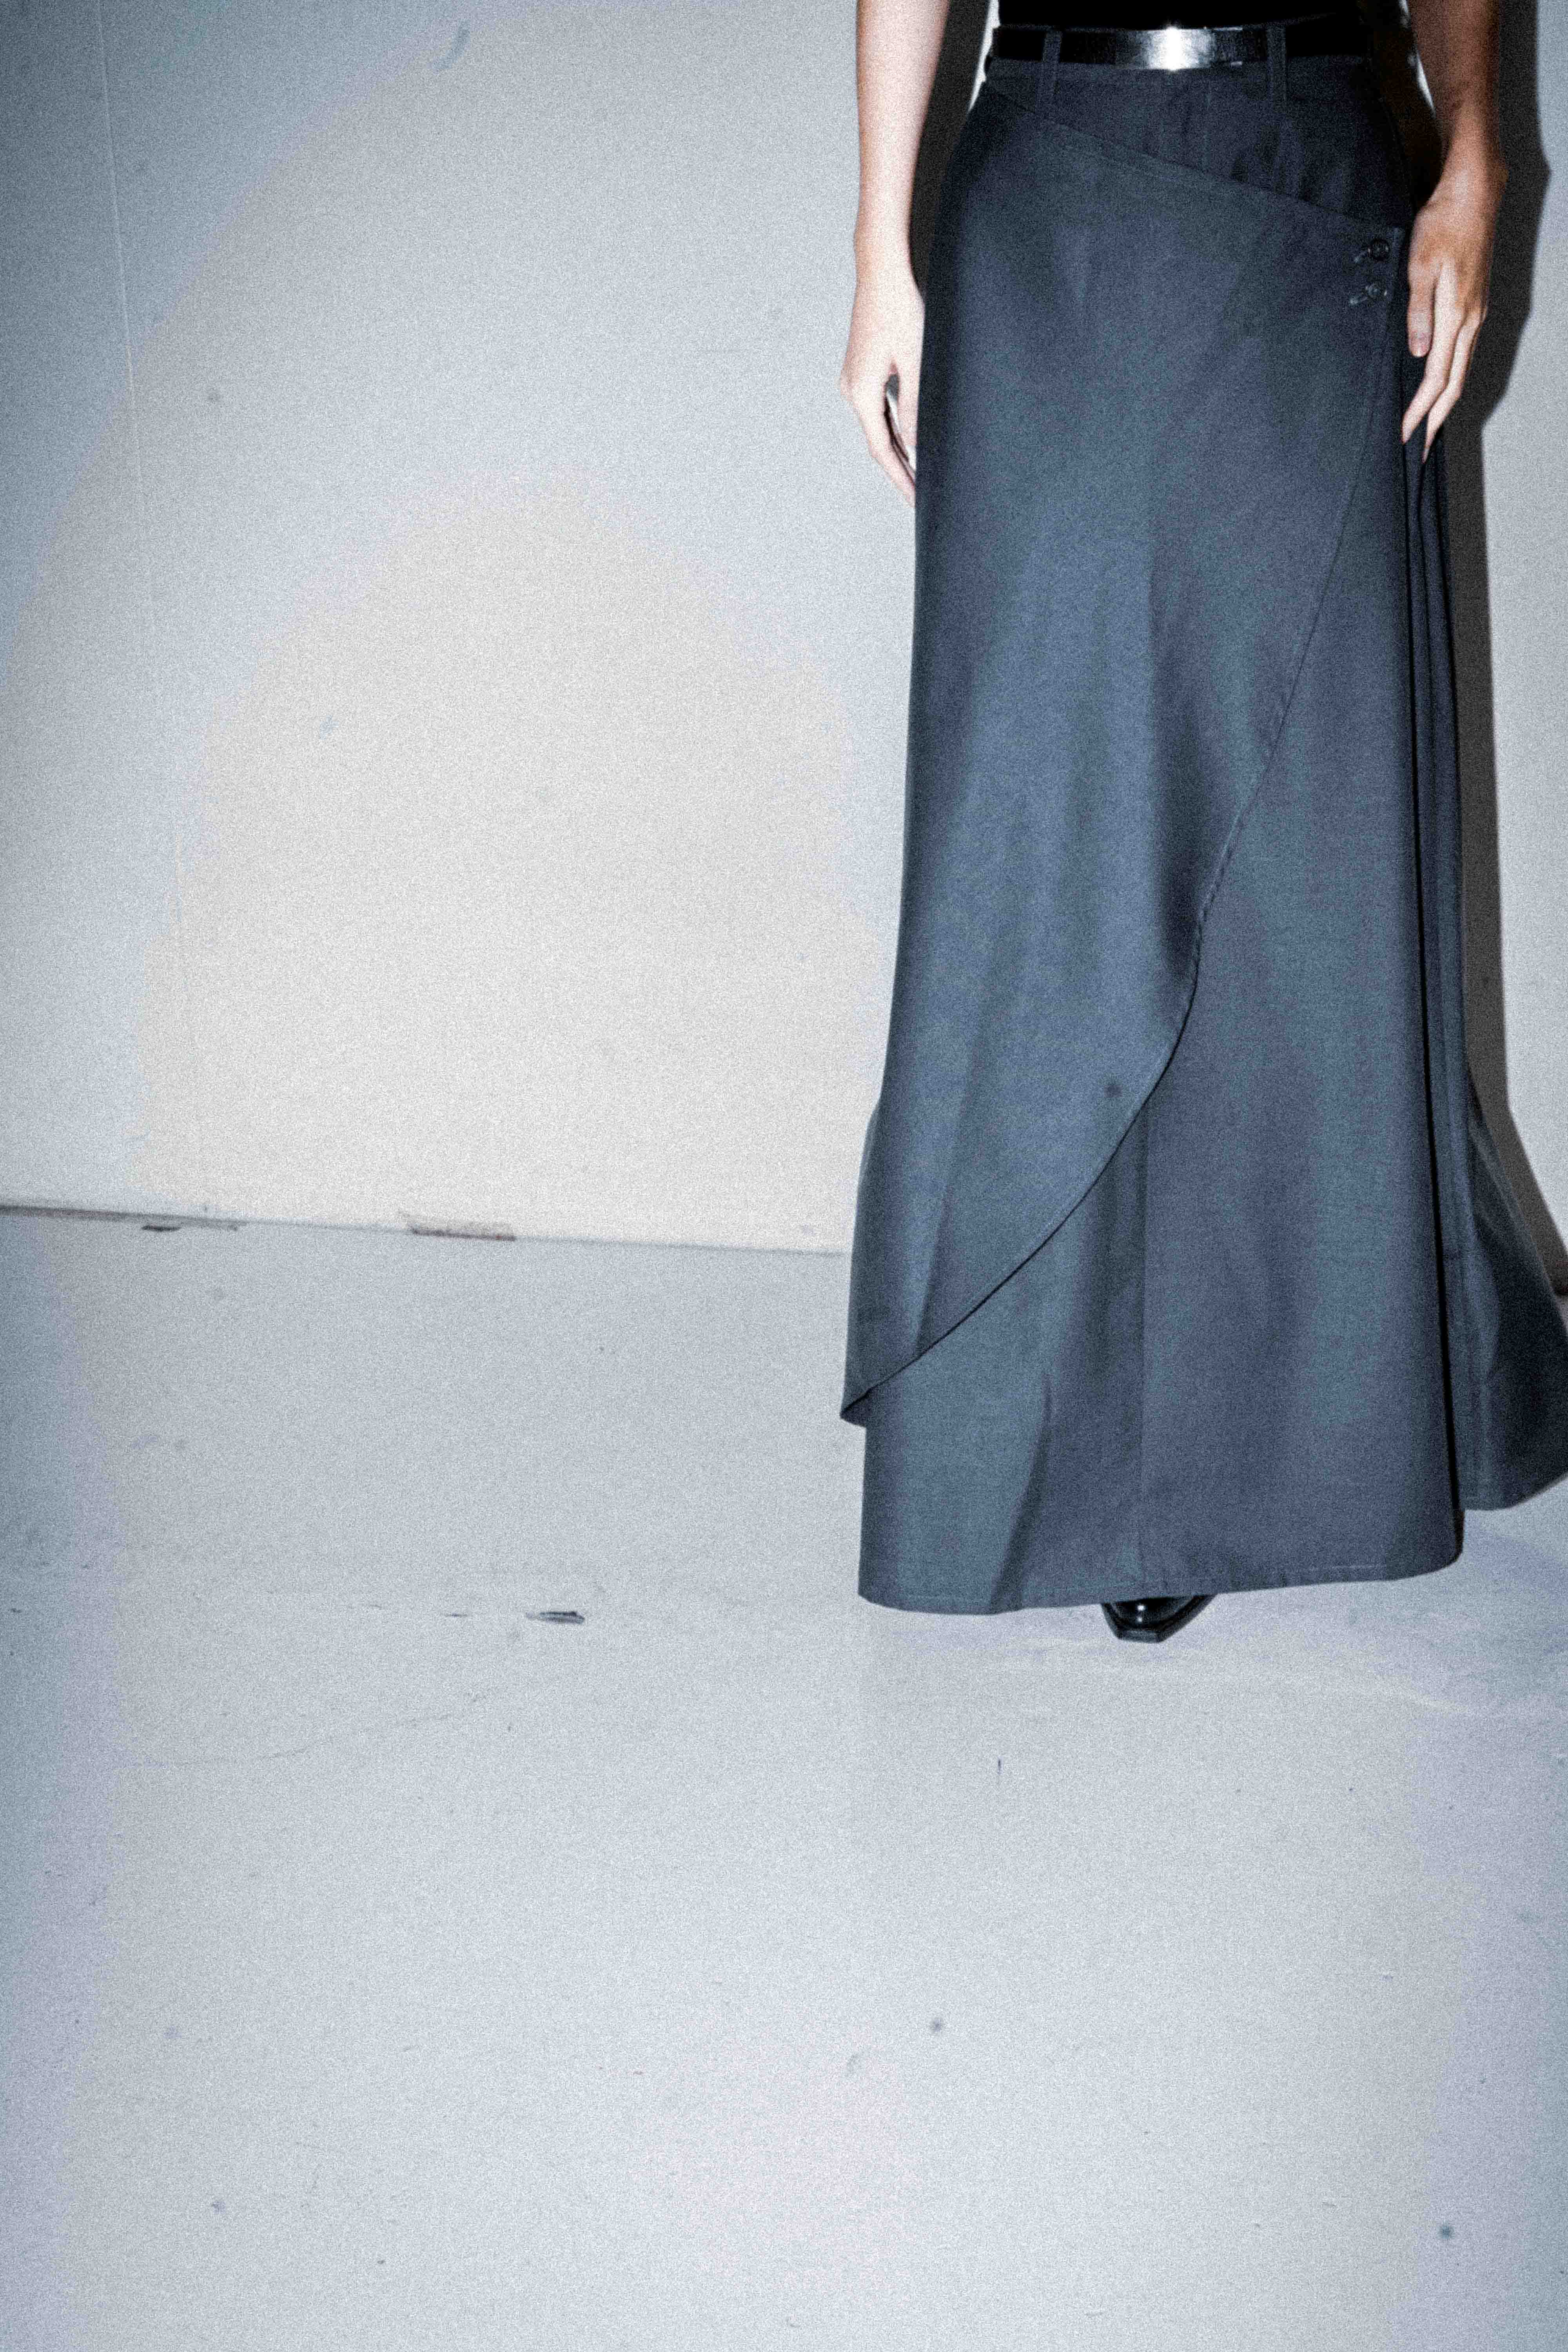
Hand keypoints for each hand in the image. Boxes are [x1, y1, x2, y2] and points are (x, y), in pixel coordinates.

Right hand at [839, 257, 924, 507]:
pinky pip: (876, 408)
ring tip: (917, 474)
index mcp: (862, 394)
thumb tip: (916, 445)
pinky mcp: (861, 368)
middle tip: (919, 497)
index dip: (900, 479)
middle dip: (899, 471)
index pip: (883, 450)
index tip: (916, 501)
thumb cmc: (900, 310)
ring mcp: (853, 379)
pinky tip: (907, 439)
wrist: (880, 271)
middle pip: (878, 443)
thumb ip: (915, 406)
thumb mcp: (915, 361)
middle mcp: (851, 390)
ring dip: (896, 450)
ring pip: (877, 426)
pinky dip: (892, 427)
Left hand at [1401, 138, 1506, 457]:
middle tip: (1418, 450)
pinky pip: (1461, 354)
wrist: (1473, 194)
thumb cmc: (1442, 225)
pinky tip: (1438, 386)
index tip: (1402, 437)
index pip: (1436, 380)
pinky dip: (1449, 379)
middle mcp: (1470, 321)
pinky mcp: (1472, 304)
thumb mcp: (1420, 268)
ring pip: (1460, 371)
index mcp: (1456, 316)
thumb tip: (1418, 355)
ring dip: (1443, 403)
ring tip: (1426, 427)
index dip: (1419, 413)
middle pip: (1453, 385)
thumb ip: (1418, 313)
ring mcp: (1474, 314)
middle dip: (1434, 421)